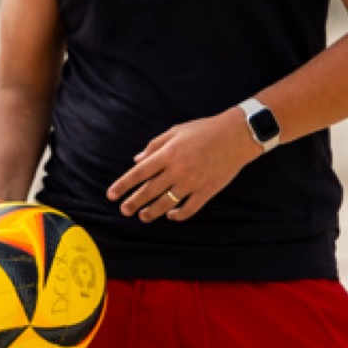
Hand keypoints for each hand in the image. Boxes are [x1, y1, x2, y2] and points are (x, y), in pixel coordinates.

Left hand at [107, 111, 258, 222]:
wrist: (236, 136)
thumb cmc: (204, 130)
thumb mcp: (176, 131)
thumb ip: (154, 145)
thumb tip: (137, 160)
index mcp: (168, 153)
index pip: (139, 173)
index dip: (123, 185)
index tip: (111, 195)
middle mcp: (177, 170)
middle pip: (149, 191)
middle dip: (133, 203)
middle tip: (124, 210)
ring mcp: (192, 183)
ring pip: (166, 204)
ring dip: (151, 212)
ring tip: (143, 216)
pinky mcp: (206, 191)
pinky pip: (188, 209)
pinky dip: (177, 215)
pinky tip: (170, 215)